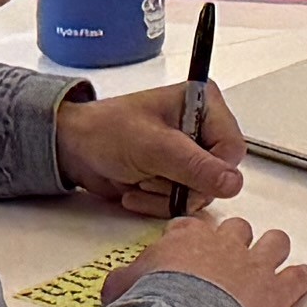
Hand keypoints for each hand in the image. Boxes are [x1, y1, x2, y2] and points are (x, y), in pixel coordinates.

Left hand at [58, 85, 244, 218]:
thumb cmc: (106, 132)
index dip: (213, 170)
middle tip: (151, 177)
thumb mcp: (152, 147)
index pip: (233, 147)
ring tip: (139, 180)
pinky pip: (183, 201)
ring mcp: (189, 154)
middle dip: (182, 185)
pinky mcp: (176, 175)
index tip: (186, 178)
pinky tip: (136, 190)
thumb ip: (194, 165)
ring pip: (200, 192)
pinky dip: (158, 203)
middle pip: (219, 174)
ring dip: (166, 195)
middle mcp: (202, 127)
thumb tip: (232, 183)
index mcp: (204, 103)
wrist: (72, 149)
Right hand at [123, 206, 306, 306]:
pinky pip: (298, 277)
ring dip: (273, 250)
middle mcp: (224, 244)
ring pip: (274, 242)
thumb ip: (123, 280)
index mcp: (188, 238)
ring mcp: (254, 264)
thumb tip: (117, 286)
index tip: (191, 244)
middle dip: (236, 240)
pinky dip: (300, 279)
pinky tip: (299, 280)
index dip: (193, 236)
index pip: (193, 226)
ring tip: (271, 259)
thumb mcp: (121, 286)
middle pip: (238, 229)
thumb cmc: (152, 302)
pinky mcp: (275, 290)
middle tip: (231, 256)